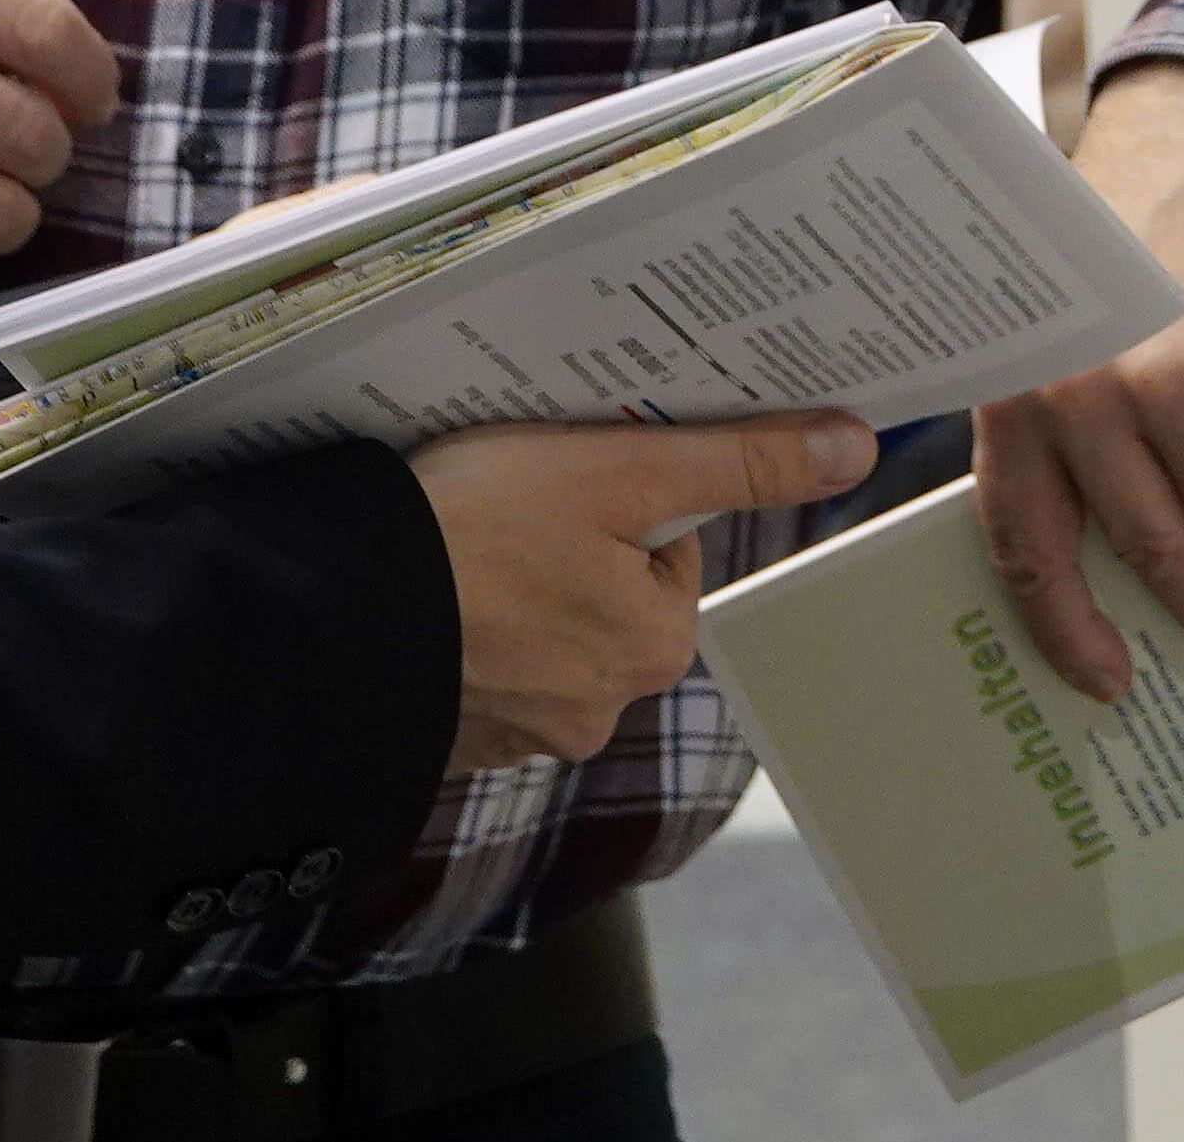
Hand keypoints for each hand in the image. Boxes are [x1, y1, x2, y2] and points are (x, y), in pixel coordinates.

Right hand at [415, 413, 877, 768]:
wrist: (329, 618)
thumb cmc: (473, 531)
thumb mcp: (616, 470)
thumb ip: (737, 461)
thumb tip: (854, 447)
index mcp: (654, 645)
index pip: (666, 544)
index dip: (620, 492)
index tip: (567, 474)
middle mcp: (600, 708)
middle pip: (607, 588)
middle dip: (566, 543)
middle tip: (505, 503)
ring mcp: (521, 731)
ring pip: (541, 627)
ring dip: (511, 588)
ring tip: (459, 547)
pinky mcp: (456, 736)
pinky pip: (481, 666)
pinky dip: (463, 630)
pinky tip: (430, 596)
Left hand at [973, 61, 1183, 701]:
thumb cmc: (1135, 228)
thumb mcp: (1068, 326)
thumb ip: (1079, 422)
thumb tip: (1141, 547)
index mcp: (1020, 395)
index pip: (1031, 545)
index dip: (1070, 629)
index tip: (1112, 682)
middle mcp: (1084, 397)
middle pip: (1153, 551)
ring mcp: (1169, 382)